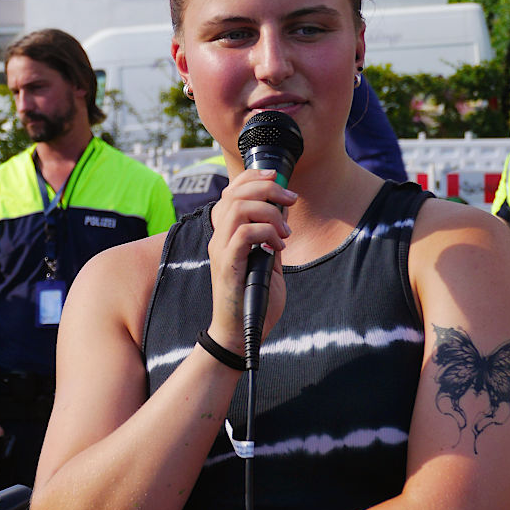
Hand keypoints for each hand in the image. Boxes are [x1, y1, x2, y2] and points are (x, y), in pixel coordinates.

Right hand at [207, 168, 295, 351]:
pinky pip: (244, 233)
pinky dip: (266, 233)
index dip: (253, 176)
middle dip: (267, 188)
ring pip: (238, 208)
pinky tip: (278, 247)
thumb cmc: (254, 301)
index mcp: (226, 234)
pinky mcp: (228, 264)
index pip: (232, 191)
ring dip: (268, 211)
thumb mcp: (268, 263)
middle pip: (235, 193)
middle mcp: (219, 238)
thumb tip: (283, 215)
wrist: (241, 334)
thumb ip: (271, 238)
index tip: (277, 177)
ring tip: (285, 230)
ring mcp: (221, 250)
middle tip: (291, 199)